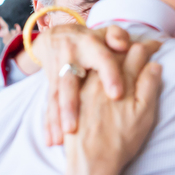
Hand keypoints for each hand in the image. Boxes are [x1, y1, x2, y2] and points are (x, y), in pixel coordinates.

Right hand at [33, 25, 160, 145]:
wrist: (58, 37)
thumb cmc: (94, 40)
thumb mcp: (107, 34)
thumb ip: (118, 37)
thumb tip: (125, 44)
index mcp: (89, 46)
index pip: (102, 59)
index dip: (109, 75)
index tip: (116, 94)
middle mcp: (69, 60)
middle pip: (68, 83)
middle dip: (69, 106)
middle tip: (73, 127)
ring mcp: (57, 74)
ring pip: (55, 98)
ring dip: (56, 119)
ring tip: (60, 139)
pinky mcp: (51, 87)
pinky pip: (49, 106)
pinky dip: (49, 124)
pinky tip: (51, 140)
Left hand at [63, 42, 162, 174]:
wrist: (91, 162)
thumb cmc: (120, 141)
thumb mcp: (144, 115)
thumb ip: (149, 86)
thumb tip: (154, 64)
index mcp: (121, 80)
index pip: (137, 52)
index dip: (149, 46)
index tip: (157, 46)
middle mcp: (101, 77)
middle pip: (117, 51)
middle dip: (130, 46)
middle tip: (141, 47)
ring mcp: (85, 84)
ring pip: (100, 60)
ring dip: (112, 55)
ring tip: (121, 56)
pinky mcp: (74, 94)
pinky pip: (86, 72)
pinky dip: (97, 68)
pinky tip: (100, 73)